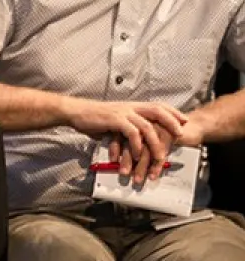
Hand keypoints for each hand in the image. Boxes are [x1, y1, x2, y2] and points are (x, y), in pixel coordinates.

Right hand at [67, 98, 185, 186]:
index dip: (172, 112)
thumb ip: (123, 127)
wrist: (75, 112)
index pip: (158, 105)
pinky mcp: (115, 120)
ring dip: (155, 141)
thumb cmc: (92, 118)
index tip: (183, 120)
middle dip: (172, 122)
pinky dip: (136, 145)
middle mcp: (130, 107)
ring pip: (147, 126)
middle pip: (158, 111)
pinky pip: (132, 133)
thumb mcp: (112, 120)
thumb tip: (128, 138)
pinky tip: (137, 155)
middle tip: (180, 134)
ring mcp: (123, 113)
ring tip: (160, 154)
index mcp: (132, 106)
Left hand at [109, 112, 209, 186]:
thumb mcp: (148, 138)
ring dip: (141, 167)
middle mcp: (145, 123)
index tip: (111, 161)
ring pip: (145, 150)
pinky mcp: (169, 135)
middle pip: (131, 143)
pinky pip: (160, 153)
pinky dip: (156, 166)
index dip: (114, 148)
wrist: (191, 126)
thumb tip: (118, 160)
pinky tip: (153, 175)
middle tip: (123, 174)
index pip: (120, 135)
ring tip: (137, 179)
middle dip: (126, 161)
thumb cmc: (166, 134)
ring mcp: (157, 128)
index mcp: (136, 121)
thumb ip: (134, 144)